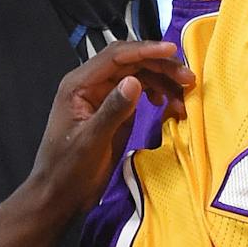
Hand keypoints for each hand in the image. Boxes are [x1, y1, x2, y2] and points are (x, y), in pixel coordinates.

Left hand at [29, 40, 194, 216]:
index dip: (145, 50)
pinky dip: (156, 93)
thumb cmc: (68, 170)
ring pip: (138, 75)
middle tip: (188, 79)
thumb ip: (113, 110)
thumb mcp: (91, 142)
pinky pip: (138, 91)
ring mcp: (103, 95)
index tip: (172, 51)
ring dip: (162, 81)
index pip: (116, 56)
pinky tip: (166, 104)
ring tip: (184, 97)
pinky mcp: (113, 109)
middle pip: (130, 62)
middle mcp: (92, 83)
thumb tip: (136, 80)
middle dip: (160, 66)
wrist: (59, 196)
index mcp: (80, 83)